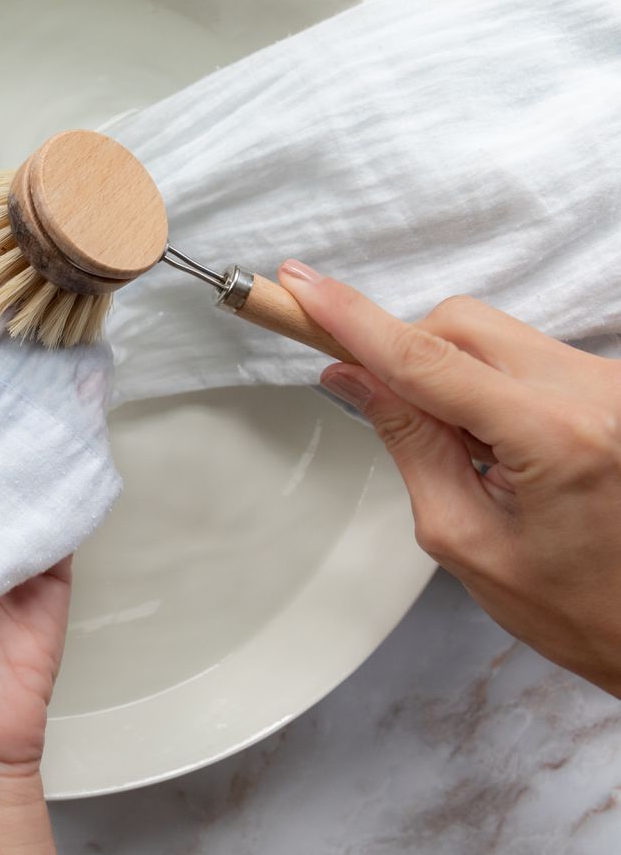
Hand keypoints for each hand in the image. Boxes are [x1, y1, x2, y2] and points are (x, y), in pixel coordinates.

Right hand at [280, 261, 620, 696]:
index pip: (428, 360)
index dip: (355, 321)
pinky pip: (523, 354)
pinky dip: (486, 384)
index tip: (302, 285)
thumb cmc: (576, 607)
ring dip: (449, 374)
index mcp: (556, 438)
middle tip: (379, 408)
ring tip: (465, 451)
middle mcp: (595, 393)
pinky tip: (497, 444)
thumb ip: (408, 444)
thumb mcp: (462, 536)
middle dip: (406, 353)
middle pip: (460, 325)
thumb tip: (353, 377)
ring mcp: (611, 383)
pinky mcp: (613, 385)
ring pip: (491, 334)